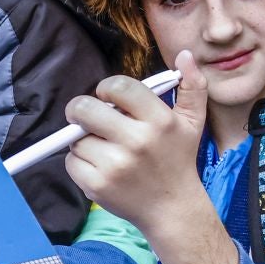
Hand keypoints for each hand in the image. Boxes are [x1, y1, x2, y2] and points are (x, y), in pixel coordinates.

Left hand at [62, 53, 211, 237]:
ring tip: (104, 148)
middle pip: (85, 109)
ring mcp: (115, 165)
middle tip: (87, 116)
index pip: (118, 86)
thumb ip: (193, 86)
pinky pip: (71, 162)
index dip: (106, 89)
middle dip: (81, 110)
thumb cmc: (179, 160)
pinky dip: (80, 163)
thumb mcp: (193, 122)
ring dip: (84, 140)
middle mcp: (137, 141)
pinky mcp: (98, 185)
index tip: (108, 98)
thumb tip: (184, 55)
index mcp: (159, 120)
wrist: (172, 208)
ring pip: (76, 138)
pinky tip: (100, 167)